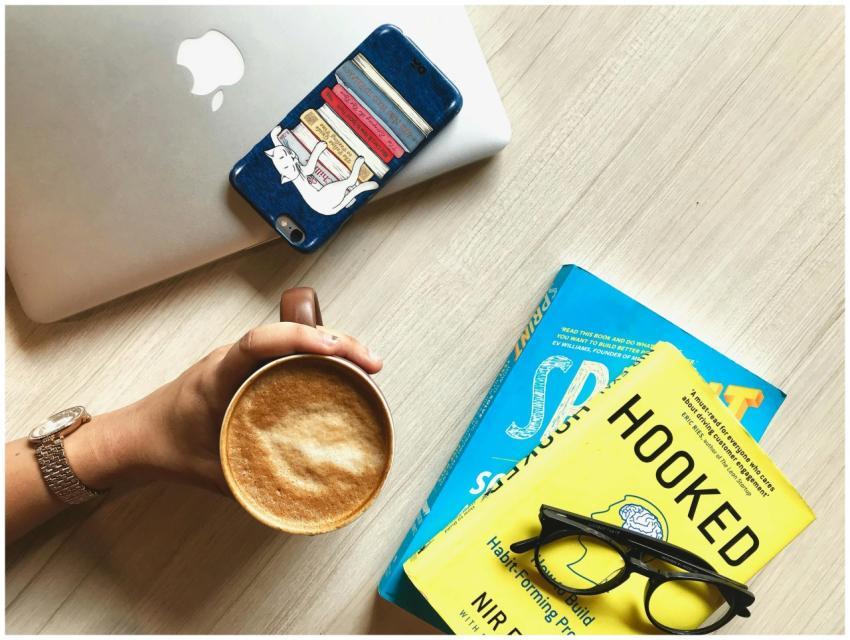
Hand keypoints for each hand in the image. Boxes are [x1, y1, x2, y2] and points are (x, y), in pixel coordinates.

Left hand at [88, 323, 382, 494]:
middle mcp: (231, 359)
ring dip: (331, 343)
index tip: (334, 349)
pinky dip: (317, 353)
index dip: (299, 339)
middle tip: (371, 362)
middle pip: (288, 332)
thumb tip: (304, 496)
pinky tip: (341, 369)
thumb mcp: (211, 471)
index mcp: (217, 375)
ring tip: (367, 362)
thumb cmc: (166, 449)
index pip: (258, 343)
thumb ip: (252, 482)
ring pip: (291, 338)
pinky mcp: (248, 368)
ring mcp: (240, 360)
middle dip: (335, 340)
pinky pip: (286, 351)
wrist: (134, 438)